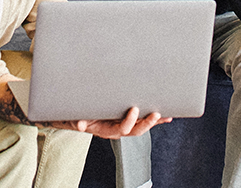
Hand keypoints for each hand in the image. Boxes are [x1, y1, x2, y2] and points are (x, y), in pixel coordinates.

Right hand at [51, 107, 171, 138]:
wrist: (78, 119)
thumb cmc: (77, 118)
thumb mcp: (74, 119)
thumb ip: (77, 121)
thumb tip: (79, 125)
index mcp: (107, 130)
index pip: (121, 128)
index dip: (129, 121)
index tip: (134, 109)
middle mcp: (117, 129)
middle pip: (135, 130)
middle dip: (147, 123)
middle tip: (155, 114)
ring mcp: (123, 125)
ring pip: (141, 126)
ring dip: (154, 121)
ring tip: (166, 115)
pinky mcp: (128, 119)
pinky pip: (142, 120)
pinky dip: (154, 119)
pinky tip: (166, 116)